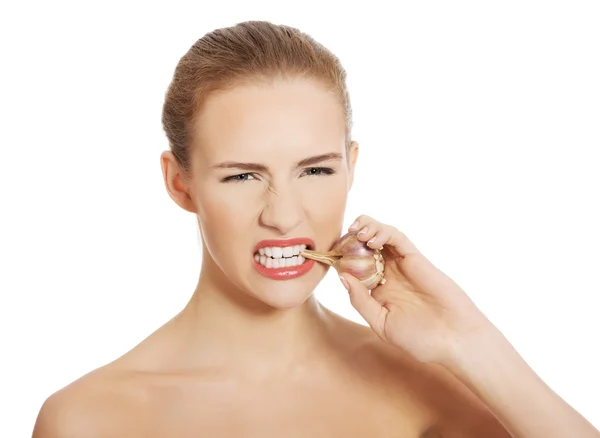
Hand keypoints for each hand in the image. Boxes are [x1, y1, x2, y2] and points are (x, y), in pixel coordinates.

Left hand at [340, 215, 492, 363]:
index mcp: (378, 290)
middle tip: (343, 235)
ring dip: (368, 228)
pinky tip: (372, 240)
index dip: (342, 256)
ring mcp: (403, 265)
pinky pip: (398, 239)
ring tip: (357, 232)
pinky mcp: (417, 259)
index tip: (330, 254)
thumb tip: (342, 277)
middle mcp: (389, 274)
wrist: (454, 341)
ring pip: (382, 236)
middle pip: (367, 246)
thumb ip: (361, 301)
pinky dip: (384, 232)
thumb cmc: (421, 339)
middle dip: (353, 236)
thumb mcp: (382, 323)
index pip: (355, 266)